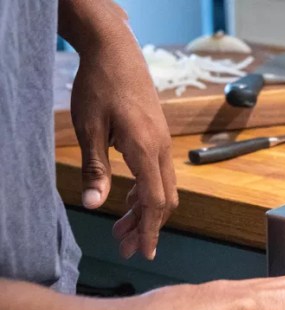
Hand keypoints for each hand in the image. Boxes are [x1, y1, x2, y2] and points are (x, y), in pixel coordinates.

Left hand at [69, 32, 177, 259]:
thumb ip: (94, 169)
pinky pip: (158, 174)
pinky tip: (127, 201)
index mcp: (145, 149)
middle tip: (128, 248)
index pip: (155, 201)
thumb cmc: (100, 86)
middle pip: (164, 200)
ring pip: (163, 188)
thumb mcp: (89, 129)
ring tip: (122, 230)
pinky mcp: (157, 138)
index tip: (145, 252)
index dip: (150, 230)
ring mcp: (162, 144)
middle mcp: (160, 150)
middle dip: (147, 227)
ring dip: (145, 212)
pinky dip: (146, 193)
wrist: (117, 52)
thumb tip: (94, 205)